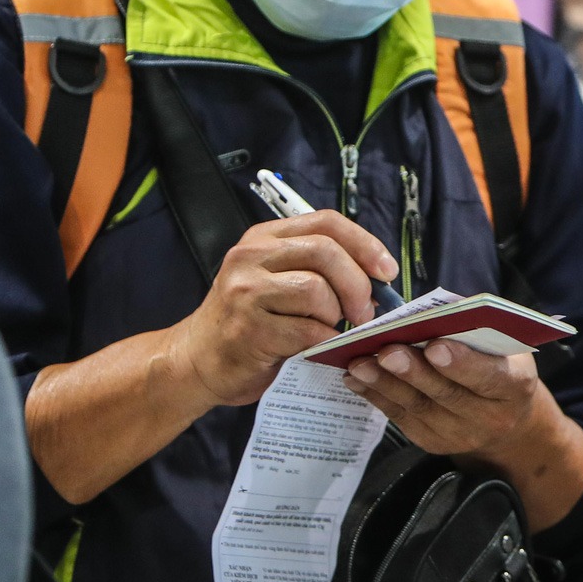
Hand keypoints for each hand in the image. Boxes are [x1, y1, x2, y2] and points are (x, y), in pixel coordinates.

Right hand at [163, 211, 396, 407]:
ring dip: (336, 316)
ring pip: (318, 291)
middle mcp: (251, 256)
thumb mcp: (275, 280)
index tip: (387, 270)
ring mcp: (246, 291)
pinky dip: (325, 341)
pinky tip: (319, 347)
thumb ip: (317, 269)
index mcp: (264, 238)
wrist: (195, 360)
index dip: (365, 243)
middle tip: (365, 311)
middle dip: (357, 283)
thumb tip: (377, 279)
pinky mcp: (249, 329)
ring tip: (329, 329)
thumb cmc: (247, 323)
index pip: (326, 222)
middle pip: (326, 251)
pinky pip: (308, 330)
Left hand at [342, 341, 582, 531]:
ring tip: (360, 363)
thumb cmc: (498, 364)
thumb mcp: (502, 344)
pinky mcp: (433, 442)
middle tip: (387, 351)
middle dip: (413, 371)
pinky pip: (401, 418)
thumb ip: (474, 329)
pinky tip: (356, 378)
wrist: (505, 419)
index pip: (490, 375)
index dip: (462, 363)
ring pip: (419, 407)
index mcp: (515, 385)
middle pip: (448, 394)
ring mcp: (460, 434)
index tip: (436, 347)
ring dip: (385, 384)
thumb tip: (432, 309)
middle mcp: (491, 416)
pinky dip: (376, 396)